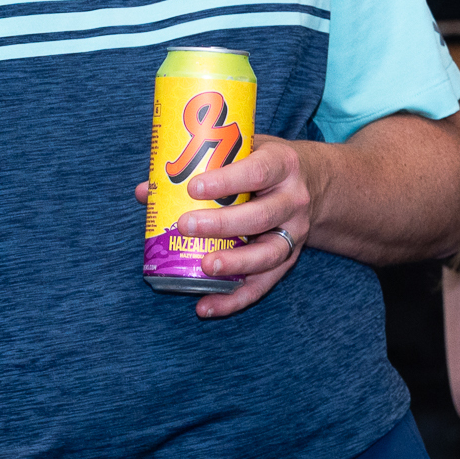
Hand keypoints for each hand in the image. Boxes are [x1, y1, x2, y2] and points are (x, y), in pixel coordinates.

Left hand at [129, 138, 313, 318]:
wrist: (314, 185)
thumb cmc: (265, 166)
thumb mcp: (244, 152)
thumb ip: (200, 166)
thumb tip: (145, 191)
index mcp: (282, 165)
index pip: (257, 172)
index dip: (227, 181)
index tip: (193, 187)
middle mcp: (293, 200)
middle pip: (262, 215)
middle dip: (223, 224)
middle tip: (186, 225)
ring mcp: (294, 233)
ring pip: (269, 254)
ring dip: (235, 263)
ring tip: (203, 267)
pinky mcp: (289, 260)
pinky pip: (264, 284)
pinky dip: (235, 299)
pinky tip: (206, 306)